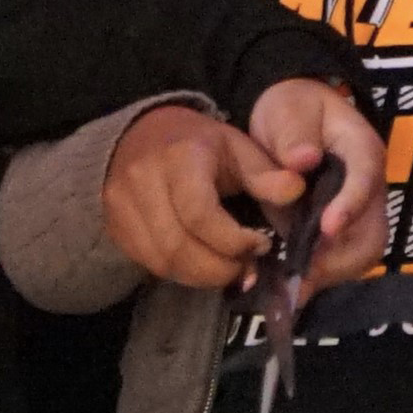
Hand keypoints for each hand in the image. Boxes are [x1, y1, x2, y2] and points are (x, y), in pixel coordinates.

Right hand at [99, 79, 385, 291]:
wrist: (139, 136)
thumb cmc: (199, 144)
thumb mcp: (237, 147)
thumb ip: (266, 173)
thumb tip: (296, 191)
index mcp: (180, 157)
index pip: (200, 214)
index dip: (233, 241)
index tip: (260, 245)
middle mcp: (142, 181)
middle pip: (178, 246)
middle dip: (220, 268)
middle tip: (247, 268)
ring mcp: (122, 207)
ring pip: (162, 261)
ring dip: (202, 276)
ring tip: (229, 270)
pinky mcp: (116, 228)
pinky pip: (150, 264)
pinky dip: (182, 274)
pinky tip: (203, 267)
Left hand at [248, 76, 388, 284]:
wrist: (290, 118)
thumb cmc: (292, 108)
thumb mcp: (288, 109)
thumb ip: (294, 134)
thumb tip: (302, 161)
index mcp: (361, 149)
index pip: (366, 178)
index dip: (350, 205)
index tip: (326, 228)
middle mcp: (368, 186)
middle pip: (373, 229)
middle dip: (342, 255)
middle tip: (305, 272)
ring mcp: (358, 211)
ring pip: (362, 252)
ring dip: (332, 272)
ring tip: (297, 287)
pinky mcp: (341, 230)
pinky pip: (341, 260)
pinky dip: (321, 276)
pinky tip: (293, 288)